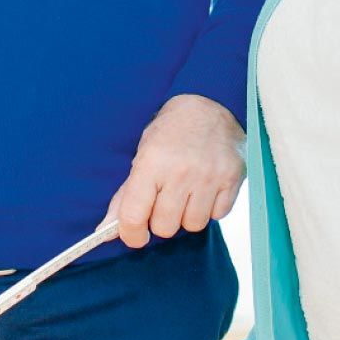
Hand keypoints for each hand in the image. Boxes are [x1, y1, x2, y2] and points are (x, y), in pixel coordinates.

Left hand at [106, 94, 244, 249]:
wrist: (210, 103)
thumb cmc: (170, 132)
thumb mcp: (142, 155)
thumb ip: (126, 195)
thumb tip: (107, 230)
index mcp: (152, 163)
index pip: (134, 216)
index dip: (131, 234)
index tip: (135, 236)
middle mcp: (181, 171)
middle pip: (165, 227)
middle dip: (161, 221)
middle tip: (164, 201)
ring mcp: (210, 176)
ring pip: (193, 226)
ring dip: (187, 216)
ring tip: (187, 193)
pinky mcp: (233, 178)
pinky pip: (218, 215)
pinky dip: (211, 208)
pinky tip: (206, 188)